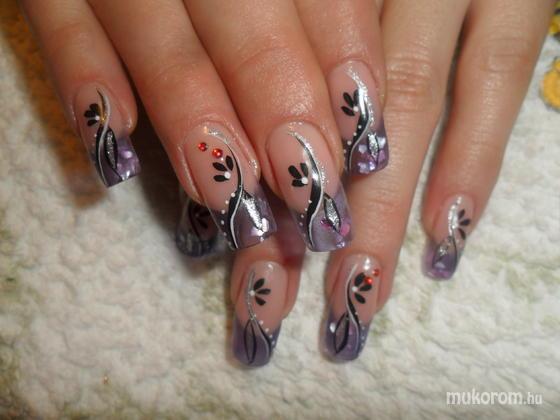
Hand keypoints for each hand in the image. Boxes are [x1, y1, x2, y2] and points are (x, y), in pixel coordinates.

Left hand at [218, 0, 554, 364]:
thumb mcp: (287, 4)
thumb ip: (271, 49)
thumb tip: (226, 154)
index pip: (264, 85)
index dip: (247, 174)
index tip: (228, 251)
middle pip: (328, 113)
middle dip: (305, 216)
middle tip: (276, 305)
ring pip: (408, 107)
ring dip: (381, 212)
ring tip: (356, 295)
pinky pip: (495, 73)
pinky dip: (475, 157)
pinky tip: (447, 234)